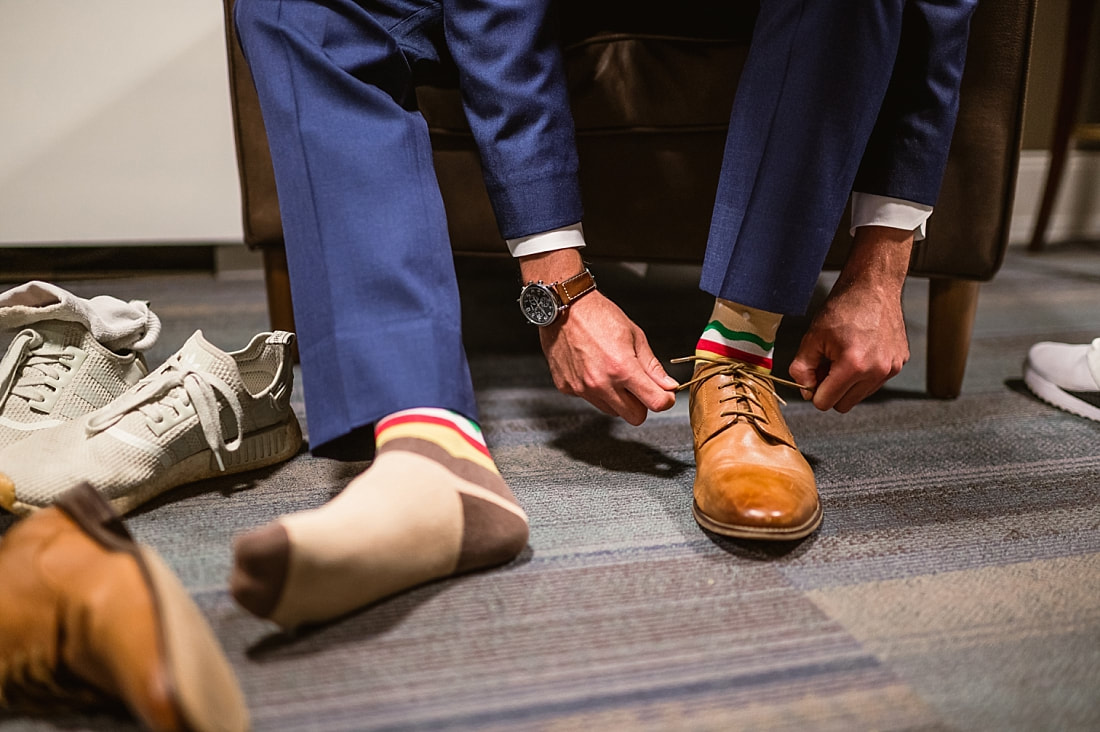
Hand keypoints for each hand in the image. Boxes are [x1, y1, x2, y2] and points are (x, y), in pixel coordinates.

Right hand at [539, 291, 677, 424]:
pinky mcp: (567, 388)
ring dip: (618, 398)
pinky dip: (596, 390)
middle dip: (641, 404)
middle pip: (635, 417)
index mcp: (622, 368)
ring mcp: (582, 388)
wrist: (564, 308)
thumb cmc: (599, 316)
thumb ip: (652, 366)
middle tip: (638, 385)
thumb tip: (668, 385)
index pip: (656, 403)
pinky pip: (590, 400)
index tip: (664, 394)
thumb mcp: (635, 336)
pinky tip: (593, 368)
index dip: (664, 400)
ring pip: (612, 411)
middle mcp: (601, 383)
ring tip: (612, 372)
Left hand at [788, 225, 913, 412]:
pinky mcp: (900, 363)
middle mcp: (877, 371)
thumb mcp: (812, 337)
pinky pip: (875, 382)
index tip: (814, 374)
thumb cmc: (843, 308)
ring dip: (849, 383)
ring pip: (860, 395)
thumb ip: (802, 368)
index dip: (814, 391)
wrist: (874, 287)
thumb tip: (805, 390)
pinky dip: (865, 374)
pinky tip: (861, 351)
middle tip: (827, 365)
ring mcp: (892, 368)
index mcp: (853, 366)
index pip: (825, 403)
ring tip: (844, 356)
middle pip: (843, 405)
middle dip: (831, 390)